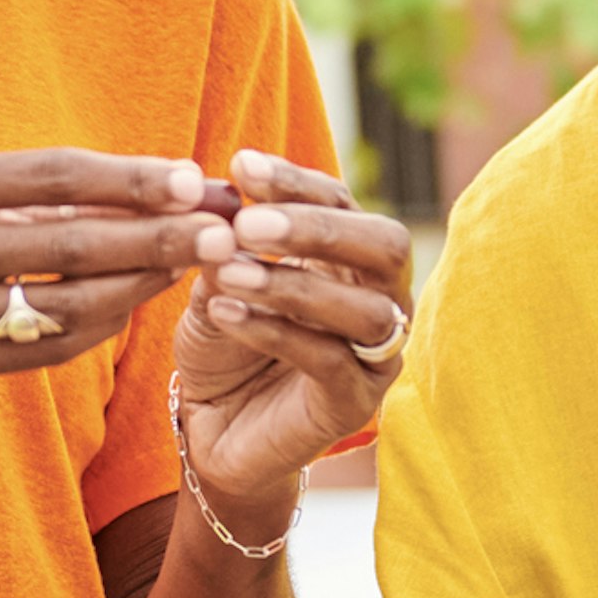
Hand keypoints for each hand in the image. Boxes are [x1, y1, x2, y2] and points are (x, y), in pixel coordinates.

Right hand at [0, 151, 223, 398]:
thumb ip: (23, 190)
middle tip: (220, 233)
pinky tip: (130, 308)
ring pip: (61, 307)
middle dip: (154, 238)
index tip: (193, 179)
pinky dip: (93, 330)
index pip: (48, 176)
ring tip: (185, 268)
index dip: (127, 179)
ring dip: (136, 290)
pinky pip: (39, 353)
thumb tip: (141, 187)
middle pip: (66, 245)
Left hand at [172, 149, 415, 501]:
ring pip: (362, 309)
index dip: (296, 182)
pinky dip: (275, 331)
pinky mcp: (356, 403)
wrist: (214, 430)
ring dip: (292, 285)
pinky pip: (330, 360)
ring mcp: (378, 355)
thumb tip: (224, 209)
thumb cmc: (224, 346)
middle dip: (316, 228)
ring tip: (229, 275)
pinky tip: (224, 314)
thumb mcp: (217, 285)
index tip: (240, 166)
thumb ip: (227, 249)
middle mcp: (381, 299)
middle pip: (384, 246)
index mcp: (351, 258)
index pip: (342, 202)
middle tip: (248, 224)